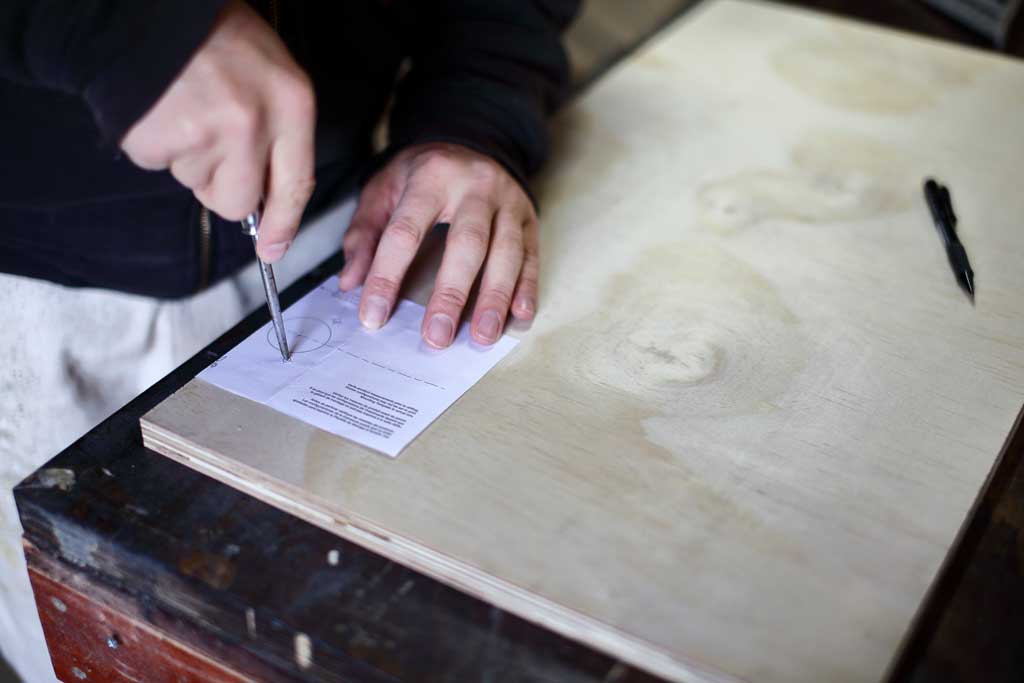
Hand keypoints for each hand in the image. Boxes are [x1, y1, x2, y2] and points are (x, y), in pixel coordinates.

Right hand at [120, 0, 314, 262]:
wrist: (146, 11)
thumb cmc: (212, 35)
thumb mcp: (270, 70)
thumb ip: (277, 130)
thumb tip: (266, 194)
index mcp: (290, 103)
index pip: (296, 184)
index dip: (284, 224)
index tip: (273, 249)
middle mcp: (253, 125)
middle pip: (237, 202)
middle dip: (220, 187)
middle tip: (208, 143)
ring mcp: (205, 135)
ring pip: (195, 184)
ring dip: (187, 157)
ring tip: (185, 109)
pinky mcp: (158, 141)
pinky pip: (158, 166)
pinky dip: (155, 144)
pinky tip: (159, 110)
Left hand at [340, 143, 538, 347]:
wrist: (475, 140)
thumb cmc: (424, 173)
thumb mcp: (384, 189)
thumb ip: (364, 234)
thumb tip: (350, 283)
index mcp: (430, 177)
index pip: (405, 232)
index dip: (387, 276)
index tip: (373, 316)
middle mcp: (475, 187)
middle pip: (467, 243)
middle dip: (451, 294)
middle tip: (437, 336)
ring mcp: (509, 203)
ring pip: (506, 253)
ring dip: (494, 299)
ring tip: (482, 336)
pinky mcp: (530, 219)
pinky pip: (531, 256)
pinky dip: (527, 289)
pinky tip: (519, 316)